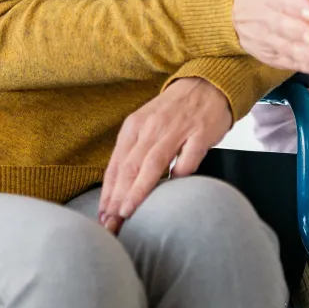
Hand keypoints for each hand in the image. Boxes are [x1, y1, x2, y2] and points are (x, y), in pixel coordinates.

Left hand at [96, 77, 231, 233]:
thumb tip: (118, 190)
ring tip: (128, 212)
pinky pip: (188, 157)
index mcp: (134, 126)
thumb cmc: (174, 111)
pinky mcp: (200, 132)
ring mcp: (176, 129)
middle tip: (110, 224)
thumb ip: (134, 152)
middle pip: (129, 166)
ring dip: (138, 190)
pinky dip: (179, 174)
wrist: (206, 83)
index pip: (116, 165)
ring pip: (152, 163)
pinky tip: (173, 192)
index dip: (108, 193)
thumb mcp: (146, 125)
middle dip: (117, 198)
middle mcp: (151, 127)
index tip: (102, 216)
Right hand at [232, 0, 308, 75]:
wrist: (229, 13)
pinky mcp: (269, 54)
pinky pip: (286, 61)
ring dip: (305, 55)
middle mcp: (264, 16)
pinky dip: (303, 66)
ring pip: (286, 48)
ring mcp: (266, 38)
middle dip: (299, 32)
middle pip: (283, 26)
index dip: (296, 5)